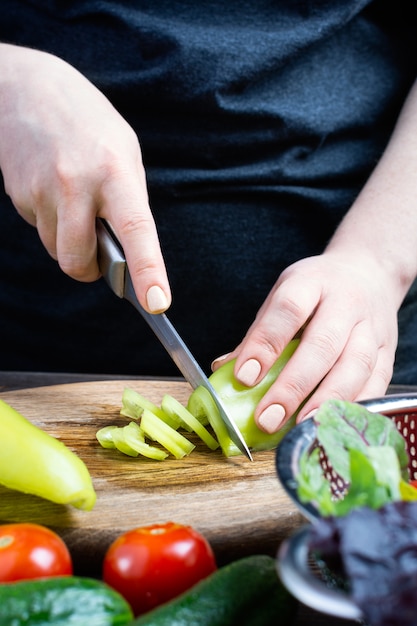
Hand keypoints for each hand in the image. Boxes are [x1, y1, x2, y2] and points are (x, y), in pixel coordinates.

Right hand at [0, 44, 170, 312]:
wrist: (26, 87)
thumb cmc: (88, 125)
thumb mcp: (123, 153)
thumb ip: (126, 203)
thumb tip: (120, 254)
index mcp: (115, 171)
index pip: (136, 230)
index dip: (148, 271)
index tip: (158, 303)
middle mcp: (76, 183)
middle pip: (77, 261)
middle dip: (88, 269)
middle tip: (98, 257)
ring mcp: (42, 190)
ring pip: (56, 249)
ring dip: (68, 242)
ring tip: (74, 204)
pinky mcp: (18, 193)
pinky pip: (39, 228)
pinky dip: (50, 221)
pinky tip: (53, 189)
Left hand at [213, 252, 398, 430]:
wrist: (369, 273)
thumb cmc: (317, 290)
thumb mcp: (283, 295)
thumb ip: (258, 333)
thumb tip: (223, 370)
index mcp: (311, 282)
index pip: (288, 310)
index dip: (265, 344)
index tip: (245, 377)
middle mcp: (346, 303)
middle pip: (323, 345)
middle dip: (293, 386)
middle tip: (267, 418)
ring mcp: (372, 328)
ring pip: (355, 367)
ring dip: (325, 401)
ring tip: (299, 428)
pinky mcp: (389, 352)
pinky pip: (377, 383)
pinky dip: (354, 406)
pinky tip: (331, 423)